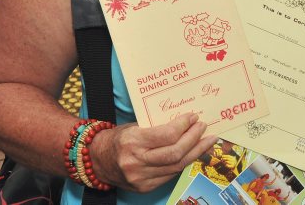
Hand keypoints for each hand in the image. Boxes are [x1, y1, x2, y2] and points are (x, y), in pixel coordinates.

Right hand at [91, 113, 217, 192]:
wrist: (96, 160)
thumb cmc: (118, 138)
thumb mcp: (134, 126)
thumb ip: (157, 127)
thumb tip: (186, 122)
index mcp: (132, 141)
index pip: (167, 135)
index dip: (184, 126)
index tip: (193, 117)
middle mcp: (136, 161)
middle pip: (175, 153)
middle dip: (194, 139)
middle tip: (204, 127)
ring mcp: (140, 178)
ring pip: (176, 166)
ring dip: (195, 152)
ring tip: (207, 141)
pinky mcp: (144, 187)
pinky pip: (170, 175)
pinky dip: (183, 163)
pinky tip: (192, 153)